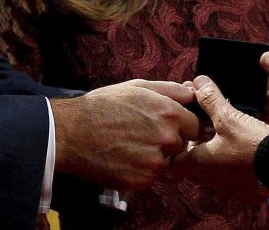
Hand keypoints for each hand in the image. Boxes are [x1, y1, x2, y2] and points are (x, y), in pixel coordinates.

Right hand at [51, 79, 198, 190]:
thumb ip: (170, 90)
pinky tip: (124, 158)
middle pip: (182, 146)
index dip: (184, 126)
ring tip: (132, 146)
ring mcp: (154, 162)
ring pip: (167, 163)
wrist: (72, 132)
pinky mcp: (141, 181)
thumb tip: (192, 92)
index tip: (170, 126)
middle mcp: (166, 138)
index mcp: (169, 113)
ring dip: (156, 157)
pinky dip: (141, 171)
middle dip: (169, 142)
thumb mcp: (138, 87)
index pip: (196, 126)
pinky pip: (151, 178)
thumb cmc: (103, 106)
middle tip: (145, 135)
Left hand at [170, 75, 268, 203]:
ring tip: (224, 135)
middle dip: (195, 146)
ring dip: (214, 155)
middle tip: (203, 127)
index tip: (181, 132)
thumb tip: (197, 82)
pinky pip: (230, 177)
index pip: (172, 162)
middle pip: (192, 164)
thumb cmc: (252, 144)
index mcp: (198, 164)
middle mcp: (208, 180)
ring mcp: (226, 188)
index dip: (174, 146)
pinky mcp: (243, 191)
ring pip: (211, 171)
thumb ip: (210, 99)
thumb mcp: (229, 117)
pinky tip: (240, 150)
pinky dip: (231, 164)